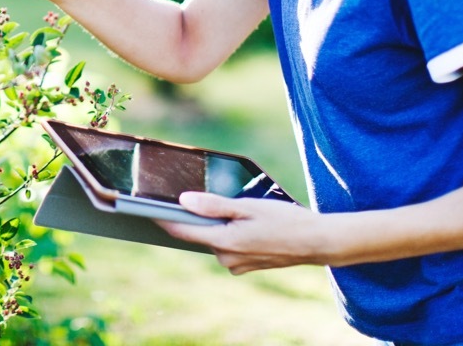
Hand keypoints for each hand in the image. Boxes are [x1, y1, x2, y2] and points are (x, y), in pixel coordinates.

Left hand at [158, 193, 329, 273]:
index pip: (182, 231)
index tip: (147, 206)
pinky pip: (228, 245)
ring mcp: (236, 264)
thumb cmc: (284, 220)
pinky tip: (250, 224)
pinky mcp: (245, 265)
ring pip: (214, 238)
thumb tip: (184, 201)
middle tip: (207, 197)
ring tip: (242, 212)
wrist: (316, 242)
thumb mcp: (247, 207)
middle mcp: (226, 257)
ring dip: (219, 224)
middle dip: (199, 216)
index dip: (163, 218)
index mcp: (224, 242)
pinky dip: (231, 233)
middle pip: (199, 233)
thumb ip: (214, 205)